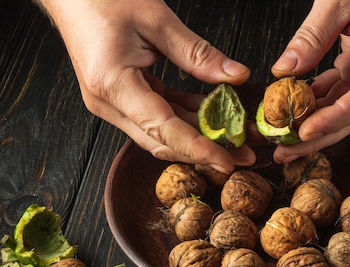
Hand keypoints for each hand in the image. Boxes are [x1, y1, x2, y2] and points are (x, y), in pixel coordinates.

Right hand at [36, 0, 253, 172]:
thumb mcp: (156, 21)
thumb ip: (198, 54)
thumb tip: (236, 76)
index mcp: (113, 85)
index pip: (162, 129)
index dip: (198, 149)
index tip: (226, 162)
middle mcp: (108, 103)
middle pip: (162, 141)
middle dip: (203, 151)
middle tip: (241, 155)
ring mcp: (112, 103)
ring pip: (160, 132)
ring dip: (196, 136)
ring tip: (233, 137)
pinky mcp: (120, 97)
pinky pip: (155, 115)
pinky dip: (182, 116)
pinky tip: (210, 114)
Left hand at [270, 0, 349, 162]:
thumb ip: (313, 34)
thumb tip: (285, 71)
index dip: (334, 119)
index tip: (304, 132)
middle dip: (321, 135)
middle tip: (285, 151)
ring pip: (349, 107)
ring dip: (317, 122)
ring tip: (283, 137)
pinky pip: (344, 90)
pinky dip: (320, 100)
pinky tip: (296, 109)